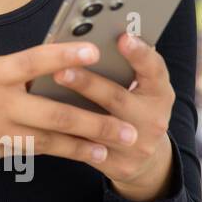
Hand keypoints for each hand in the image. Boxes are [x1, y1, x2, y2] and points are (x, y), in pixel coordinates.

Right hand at [0, 41, 141, 171]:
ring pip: (46, 139)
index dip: (66, 54)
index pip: (35, 60)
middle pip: (55, 111)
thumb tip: (20, 76)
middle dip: (96, 121)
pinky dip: (51, 153)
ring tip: (112, 150)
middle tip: (128, 127)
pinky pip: (23, 152)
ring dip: (82, 145)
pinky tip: (72, 156)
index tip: (94, 51)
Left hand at [50, 32, 176, 195]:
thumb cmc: (133, 107)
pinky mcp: (119, 165)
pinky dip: (64, 136)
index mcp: (160, 93)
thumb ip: (125, 66)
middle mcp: (153, 120)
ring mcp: (137, 146)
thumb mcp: (141, 87)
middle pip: (117, 99)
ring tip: (47, 97)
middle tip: (62, 69)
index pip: (155, 70)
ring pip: (99, 128)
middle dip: (88, 84)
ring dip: (72, 112)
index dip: (140, 54)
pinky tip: (41, 125)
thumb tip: (94, 36)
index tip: (122, 37)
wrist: (146, 157)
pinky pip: (85, 150)